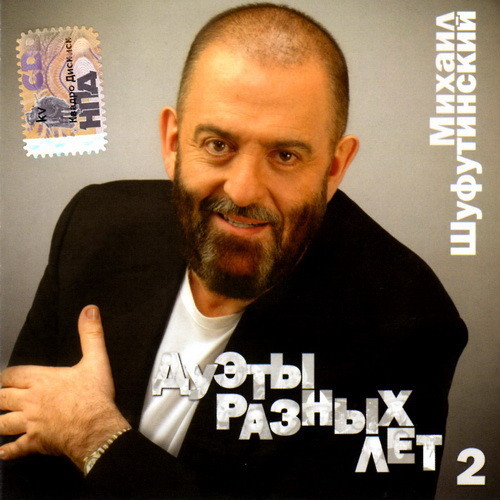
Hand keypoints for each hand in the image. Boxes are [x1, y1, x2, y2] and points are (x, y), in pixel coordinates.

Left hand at [0, 305, 129, 469]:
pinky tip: (3, 451)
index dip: (6, 377)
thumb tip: (89, 310)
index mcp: (41, 379)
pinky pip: (14, 448)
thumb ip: (91, 334)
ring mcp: (30, 423)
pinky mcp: (35, 442)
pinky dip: (7, 451)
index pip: (12, 375)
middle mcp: (30, 400)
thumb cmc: (94, 396)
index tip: (5, 380)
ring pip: (1, 423)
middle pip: (1, 398)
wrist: (95, 426)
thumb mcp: (96, 360)